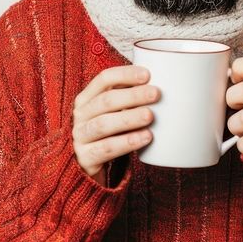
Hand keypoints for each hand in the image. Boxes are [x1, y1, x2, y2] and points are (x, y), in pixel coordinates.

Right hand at [72, 65, 158, 185]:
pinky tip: (145, 138)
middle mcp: (80, 115)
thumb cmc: (107, 135)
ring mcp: (80, 137)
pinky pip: (107, 148)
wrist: (86, 166)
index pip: (103, 79)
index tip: (147, 75)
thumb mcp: (112, 113)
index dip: (125, 74)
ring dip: (129, 118)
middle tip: (156, 94)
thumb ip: (127, 100)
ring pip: (104, 124)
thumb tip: (162, 85)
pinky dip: (127, 142)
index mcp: (86, 98)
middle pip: (106, 101)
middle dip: (133, 96)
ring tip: (150, 116)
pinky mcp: (86, 158)